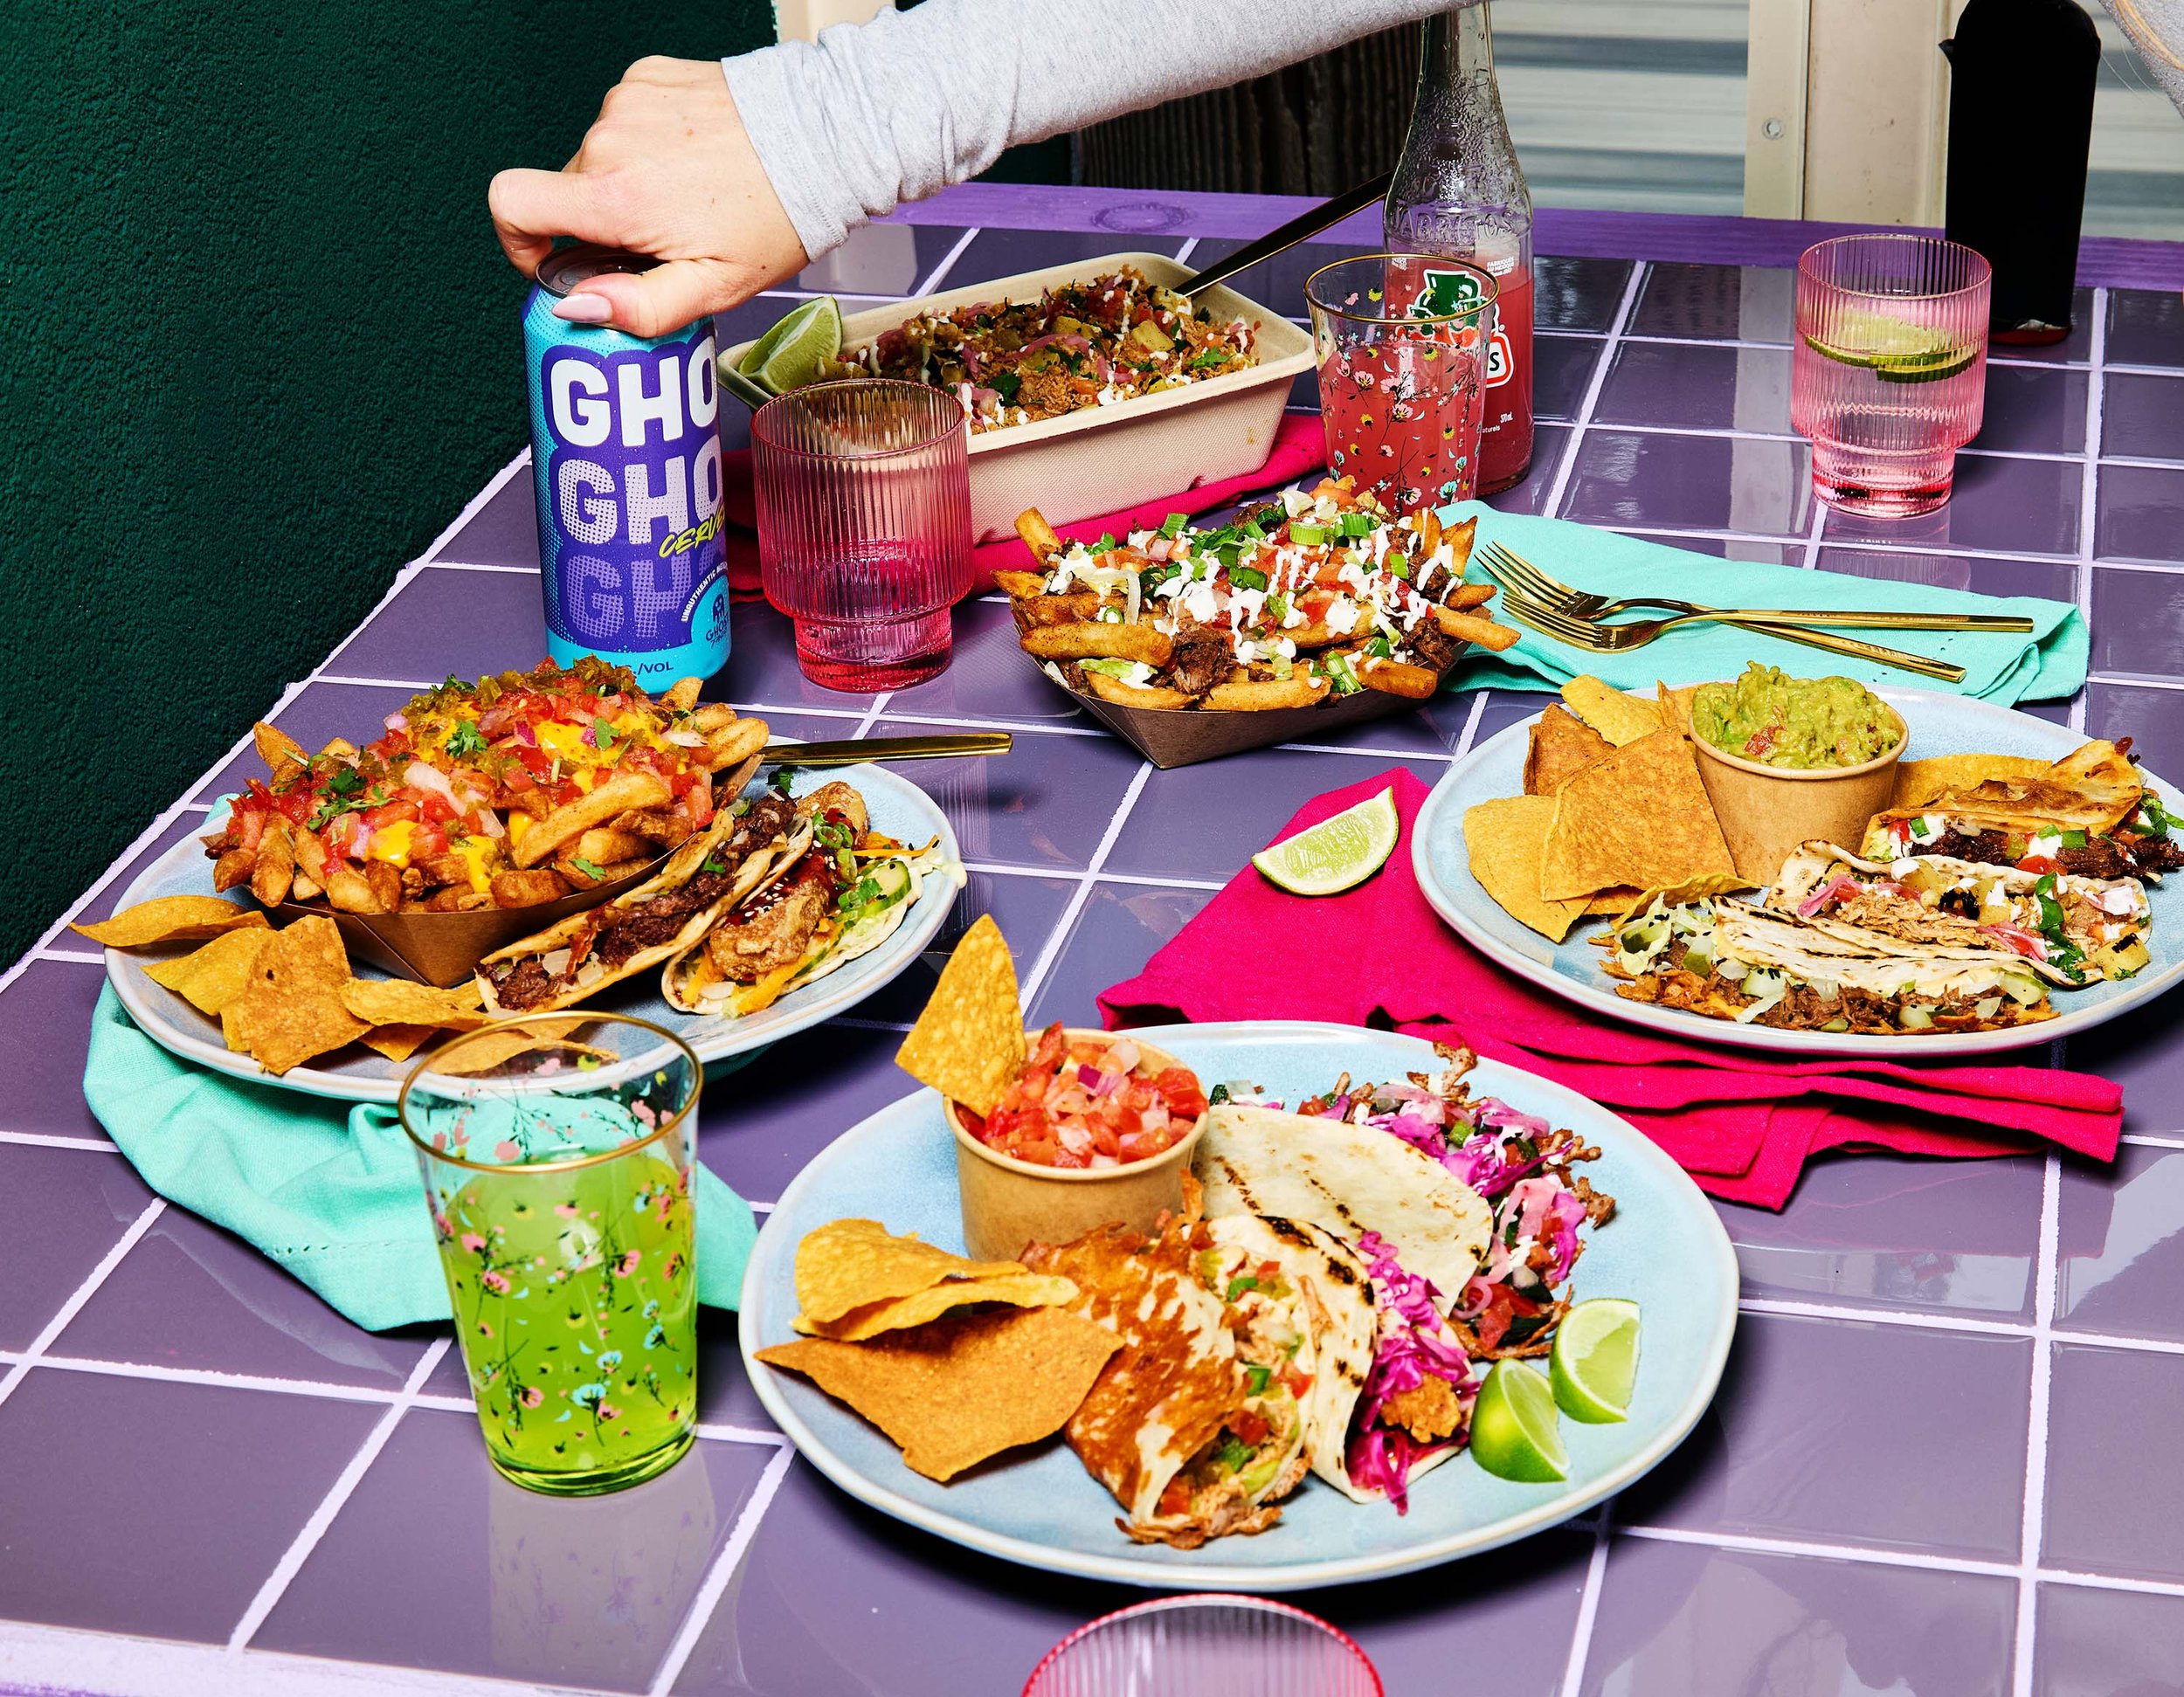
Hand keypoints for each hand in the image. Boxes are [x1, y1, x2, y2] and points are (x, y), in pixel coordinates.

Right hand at [490, 57, 809, 337]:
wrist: (828, 139)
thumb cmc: (779, 216)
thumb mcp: (715, 285)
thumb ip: (640, 307)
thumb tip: (576, 306)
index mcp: (618, 195)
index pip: (512, 205)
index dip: (519, 242)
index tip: (554, 263)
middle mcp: (611, 139)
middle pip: (568, 191)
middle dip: (603, 224)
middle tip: (665, 241)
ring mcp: (627, 101)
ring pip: (599, 158)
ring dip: (629, 183)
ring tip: (691, 198)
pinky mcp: (648, 76)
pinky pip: (626, 122)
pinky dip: (648, 146)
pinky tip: (696, 161)